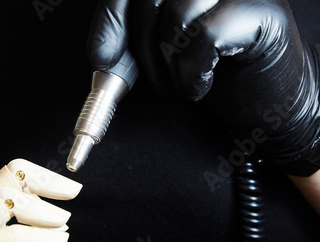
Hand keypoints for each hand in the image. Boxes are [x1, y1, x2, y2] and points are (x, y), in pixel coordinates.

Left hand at [88, 0, 319, 175]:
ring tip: (182, 84)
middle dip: (140, 49)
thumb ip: (136, 41)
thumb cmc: (214, 74)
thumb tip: (103, 52)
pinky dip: (192, 75)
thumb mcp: (164, 54)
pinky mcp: (260, 11)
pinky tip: (200, 86)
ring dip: (168, 68)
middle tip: (156, 81)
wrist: (267, 101)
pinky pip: (203, 38)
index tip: (102, 56)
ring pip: (175, 16)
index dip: (111, 16)